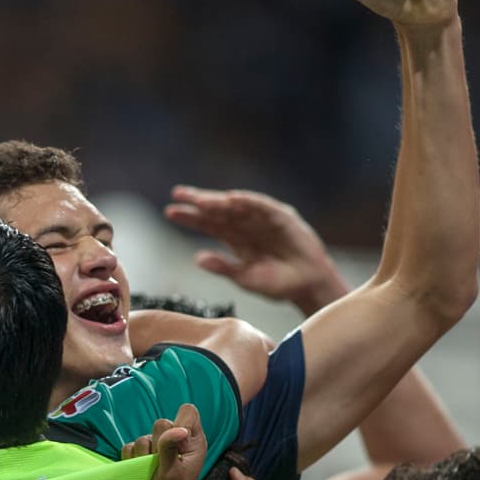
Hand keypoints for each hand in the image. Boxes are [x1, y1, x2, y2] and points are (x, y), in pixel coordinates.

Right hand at [123, 403, 204, 479]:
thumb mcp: (172, 475)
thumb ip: (171, 449)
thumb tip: (179, 429)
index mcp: (193, 442)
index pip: (188, 412)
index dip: (178, 424)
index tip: (174, 445)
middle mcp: (177, 441)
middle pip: (161, 422)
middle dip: (157, 443)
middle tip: (161, 464)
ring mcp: (157, 448)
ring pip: (144, 435)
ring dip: (144, 455)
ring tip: (150, 472)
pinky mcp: (140, 455)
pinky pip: (129, 446)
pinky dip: (131, 459)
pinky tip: (139, 471)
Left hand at [164, 186, 347, 313]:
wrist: (309, 285)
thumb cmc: (278, 284)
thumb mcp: (246, 279)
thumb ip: (224, 268)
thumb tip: (197, 259)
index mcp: (235, 239)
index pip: (208, 224)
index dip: (190, 218)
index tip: (170, 212)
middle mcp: (247, 225)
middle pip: (219, 210)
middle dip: (199, 201)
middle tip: (177, 194)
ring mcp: (264, 219)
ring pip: (237, 206)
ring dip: (219, 200)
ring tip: (200, 199)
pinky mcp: (282, 217)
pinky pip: (263, 207)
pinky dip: (249, 201)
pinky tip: (233, 199)